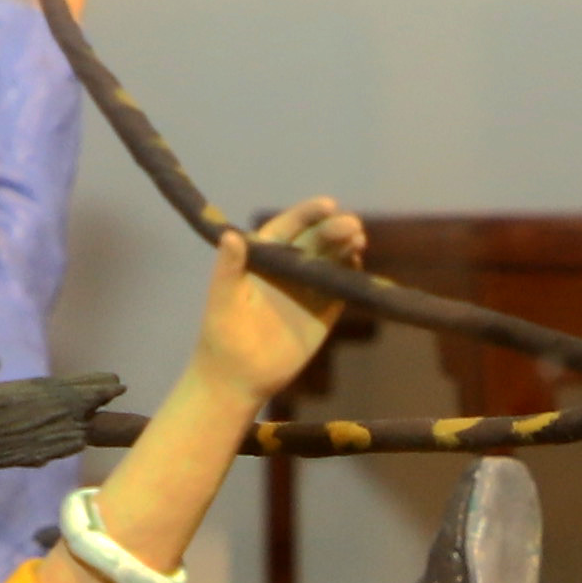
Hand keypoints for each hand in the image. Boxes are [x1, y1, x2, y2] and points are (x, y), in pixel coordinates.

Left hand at [189, 198, 363, 393]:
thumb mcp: (222, 300)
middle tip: (352, 226)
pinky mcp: (325, 310)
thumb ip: (227, 269)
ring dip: (347, 247)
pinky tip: (358, 268)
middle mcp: (290, 266)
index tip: (328, 205)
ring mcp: (309, 287)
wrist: (239, 377)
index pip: (289, 227)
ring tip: (359, 240)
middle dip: (335, 229)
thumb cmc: (222, 335)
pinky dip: (352, 276)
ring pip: (333, 259)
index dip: (308, 214)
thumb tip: (231, 236)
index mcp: (265, 255)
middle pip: (317, 239)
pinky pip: (341, 287)